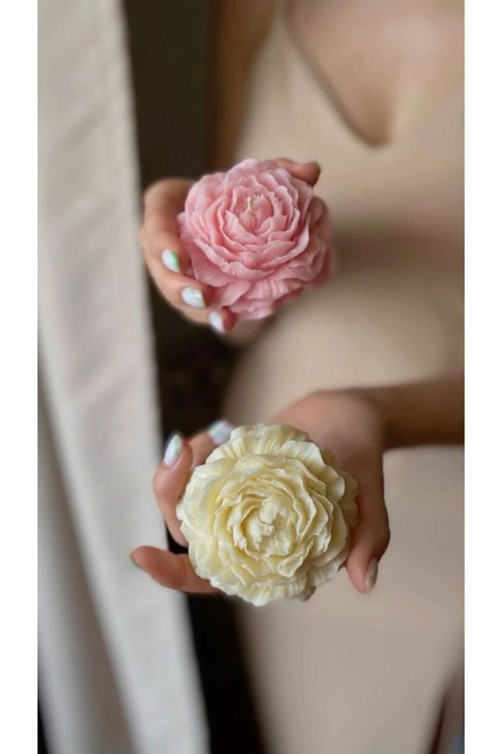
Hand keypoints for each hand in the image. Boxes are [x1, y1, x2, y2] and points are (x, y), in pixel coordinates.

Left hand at [131, 390, 389, 595]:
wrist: (350, 418)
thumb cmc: (361, 461)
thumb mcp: (371, 497)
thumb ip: (370, 537)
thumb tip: (364, 582)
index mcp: (271, 556)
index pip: (216, 581)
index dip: (174, 576)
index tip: (141, 555)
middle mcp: (245, 534)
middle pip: (188, 537)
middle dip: (168, 500)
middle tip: (179, 456)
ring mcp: (233, 502)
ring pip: (182, 502)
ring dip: (175, 473)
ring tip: (196, 440)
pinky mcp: (226, 472)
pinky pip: (193, 470)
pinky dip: (191, 452)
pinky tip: (212, 432)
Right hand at [139, 159, 321, 333]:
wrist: (229, 214)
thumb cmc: (232, 189)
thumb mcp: (251, 176)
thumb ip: (277, 170)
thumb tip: (311, 170)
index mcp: (163, 207)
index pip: (154, 224)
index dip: (163, 243)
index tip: (179, 258)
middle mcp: (162, 243)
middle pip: (161, 269)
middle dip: (178, 286)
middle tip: (203, 295)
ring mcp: (174, 272)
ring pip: (177, 295)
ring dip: (198, 309)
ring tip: (223, 319)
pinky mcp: (190, 291)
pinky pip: (197, 307)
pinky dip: (214, 316)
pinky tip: (230, 322)